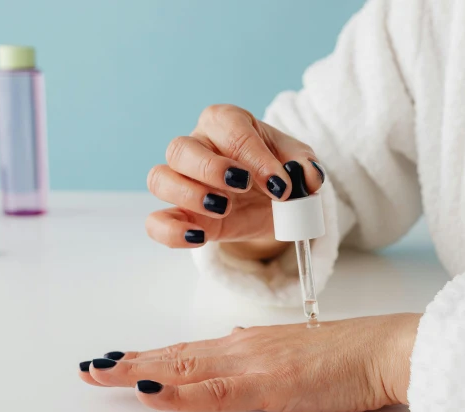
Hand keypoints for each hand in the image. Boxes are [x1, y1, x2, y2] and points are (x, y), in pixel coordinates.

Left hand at [78, 314, 420, 411]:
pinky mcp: (271, 384)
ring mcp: (254, 364)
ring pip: (184, 367)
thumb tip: (227, 344)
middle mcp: (242, 347)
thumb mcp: (292, 352)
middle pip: (174, 355)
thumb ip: (256, 351)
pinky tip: (149, 392)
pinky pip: (215, 391)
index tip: (114, 359)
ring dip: (138, 370)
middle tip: (89, 368)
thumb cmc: (348, 354)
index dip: (146, 356)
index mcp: (247, 343)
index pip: (186, 350)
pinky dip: (178, 392)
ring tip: (100, 373)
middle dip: (127, 363)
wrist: (386, 349)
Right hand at [145, 104, 326, 259]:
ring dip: (189, 195)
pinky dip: (171, 231)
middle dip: (211, 168)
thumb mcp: (297, 163)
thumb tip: (308, 177)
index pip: (229, 127)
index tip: (279, 183)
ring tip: (224, 208)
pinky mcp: (178, 214)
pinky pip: (155, 221)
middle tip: (241, 186)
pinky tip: (199, 236)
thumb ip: (306, 166)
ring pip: (160, 178)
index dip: (253, 155)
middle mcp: (196, 146)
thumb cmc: (276, 170)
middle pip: (180, 148)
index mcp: (226, 123)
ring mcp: (181, 180)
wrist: (270, 203)